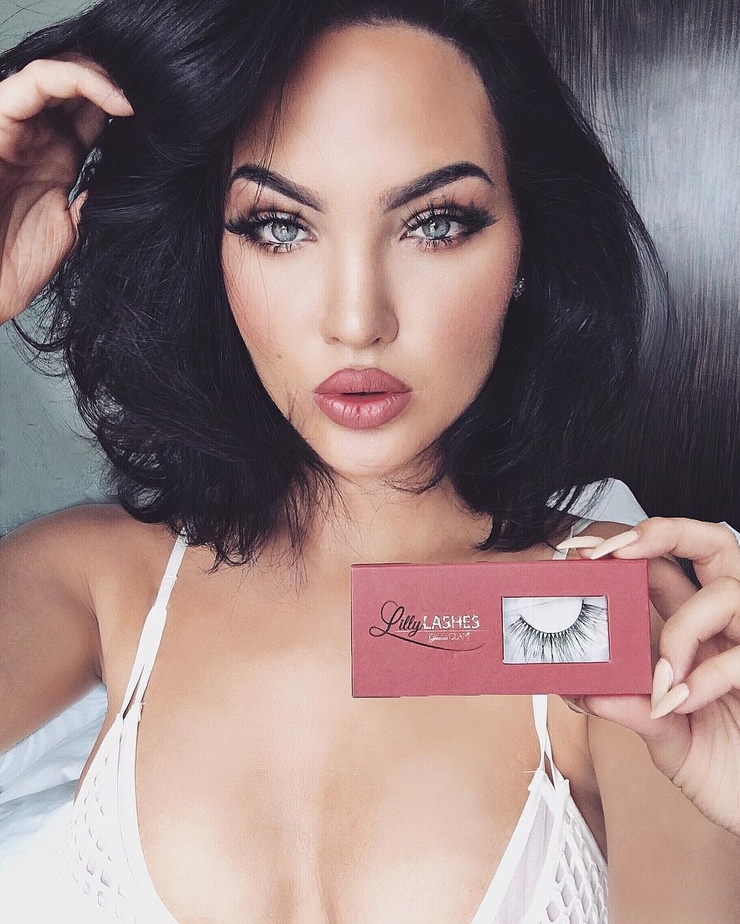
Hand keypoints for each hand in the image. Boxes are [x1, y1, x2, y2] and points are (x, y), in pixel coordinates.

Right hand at [0, 56, 132, 322]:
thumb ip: (92, 203)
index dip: (125, 108)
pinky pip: (39, 80)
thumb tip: (121, 187)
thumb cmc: (13, 265)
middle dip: (117, 82)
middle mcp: (37, 136)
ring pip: (60, 72)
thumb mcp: (68, 231)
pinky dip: (79, 79)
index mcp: (56, 159)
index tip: (165, 119)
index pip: (93, 115)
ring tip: (137, 92)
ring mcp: (18, 127)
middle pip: (78, 85)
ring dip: (103, 75)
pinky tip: (116, 101)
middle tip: (157, 91)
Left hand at [560, 517, 739, 835]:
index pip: (667, 566)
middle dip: (662, 533)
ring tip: (663, 680)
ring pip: (727, 592)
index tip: (582, 551)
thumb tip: (582, 689)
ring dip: (683, 630)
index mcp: (700, 631)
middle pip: (713, 542)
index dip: (628, 548)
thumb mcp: (666, 738)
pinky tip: (683, 704)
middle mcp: (731, 626)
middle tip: (614, 554)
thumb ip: (631, 709)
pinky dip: (707, 676)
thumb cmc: (725, 769)